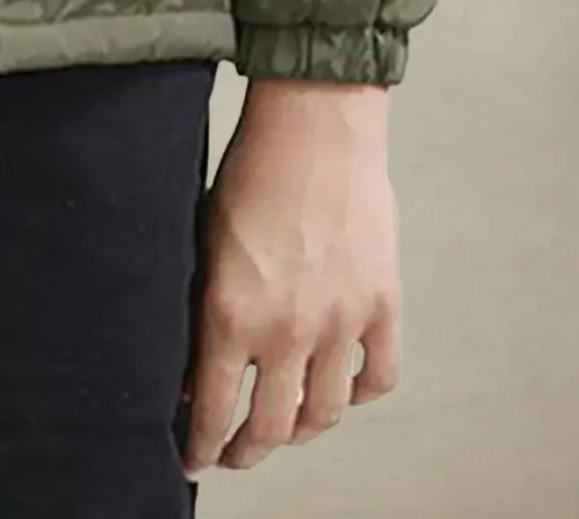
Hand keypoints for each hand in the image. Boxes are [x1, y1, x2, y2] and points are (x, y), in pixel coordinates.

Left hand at [180, 81, 401, 477]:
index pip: (214, 408)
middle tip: (235, 453)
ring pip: (324, 413)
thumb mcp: (205, 239)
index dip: (203, 444)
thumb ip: (206, 303)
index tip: (197, 457)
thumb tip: (198, 358)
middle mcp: (288, 329)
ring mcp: (340, 320)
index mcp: (233, 312)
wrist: (314, 122)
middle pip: (271, 426)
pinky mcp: (381, 304)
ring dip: (301, 431)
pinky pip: (377, 377)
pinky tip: (342, 388)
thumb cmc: (251, 167)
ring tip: (286, 429)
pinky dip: (360, 392)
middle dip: (247, 450)